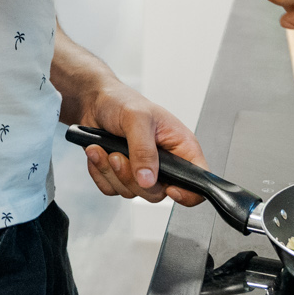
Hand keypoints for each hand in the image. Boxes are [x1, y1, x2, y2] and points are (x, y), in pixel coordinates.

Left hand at [65, 75, 205, 206]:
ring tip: (103, 149)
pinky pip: (112, 189)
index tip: (169, 188)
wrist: (95, 102)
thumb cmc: (122, 101)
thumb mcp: (137, 118)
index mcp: (180, 147)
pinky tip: (97, 153)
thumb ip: (144, 149)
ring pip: (132, 192)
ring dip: (111, 172)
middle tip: (118, 155)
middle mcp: (164, 163)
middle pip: (157, 193)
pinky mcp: (122, 176)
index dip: (189, 193)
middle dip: (132, 177)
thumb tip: (148, 179)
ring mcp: (143, 171)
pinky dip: (100, 173)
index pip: (198, 180)